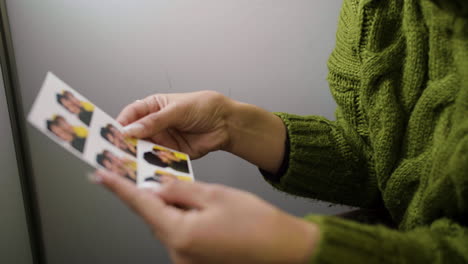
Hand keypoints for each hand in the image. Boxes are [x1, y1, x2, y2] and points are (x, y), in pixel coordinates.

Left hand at [94, 170, 318, 263]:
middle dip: (155, 193)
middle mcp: (178, 252)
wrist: (283, 248)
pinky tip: (199, 209)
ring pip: (168, 223)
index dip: (118, 187)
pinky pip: (180, 233)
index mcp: (180, 234)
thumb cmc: (256, 223)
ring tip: (195, 194)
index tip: (100, 174)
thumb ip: (180, 189)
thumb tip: (158, 185)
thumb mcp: (215, 195)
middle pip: (155, 214)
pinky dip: (183, 218)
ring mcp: (186, 259)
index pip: (140, 204)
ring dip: (173, 206)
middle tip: (160, 174)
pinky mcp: (195, 259)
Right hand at [117, 91, 231, 158]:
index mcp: (153, 107)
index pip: (130, 115)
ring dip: (138, 156)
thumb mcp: (177, 110)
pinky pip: (159, 159)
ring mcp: (163, 139)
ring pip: (144, 149)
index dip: (120, 124)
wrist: (226, 123)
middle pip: (134, 135)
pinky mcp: (172, 154)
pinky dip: (153, 164)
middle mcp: (155, 124)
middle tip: (117, 152)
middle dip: (125, 143)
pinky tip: (148, 167)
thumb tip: (131, 130)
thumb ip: (154, 121)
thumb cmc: (204, 107)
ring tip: (130, 162)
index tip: (112, 134)